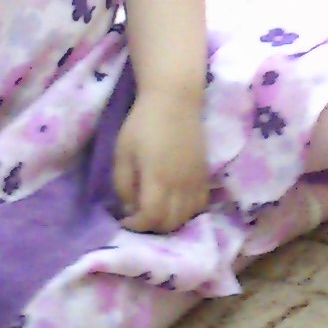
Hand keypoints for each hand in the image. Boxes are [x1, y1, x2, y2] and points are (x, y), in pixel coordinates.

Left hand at [113, 89, 210, 233]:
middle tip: (138, 217)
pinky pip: (200, 205)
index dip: (136, 226)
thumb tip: (130, 207)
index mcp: (158, 179)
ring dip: (170, 222)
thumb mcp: (122, 153)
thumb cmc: (143, 123)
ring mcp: (196, 181)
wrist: (175, 100)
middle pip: (171, 224)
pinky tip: (174, 204)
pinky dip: (187, 213)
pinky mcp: (205, 175)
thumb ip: (122, 184)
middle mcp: (181, 185)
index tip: (125, 219)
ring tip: (155, 211)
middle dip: (151, 227)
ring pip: (187, 218)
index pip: (152, 218)